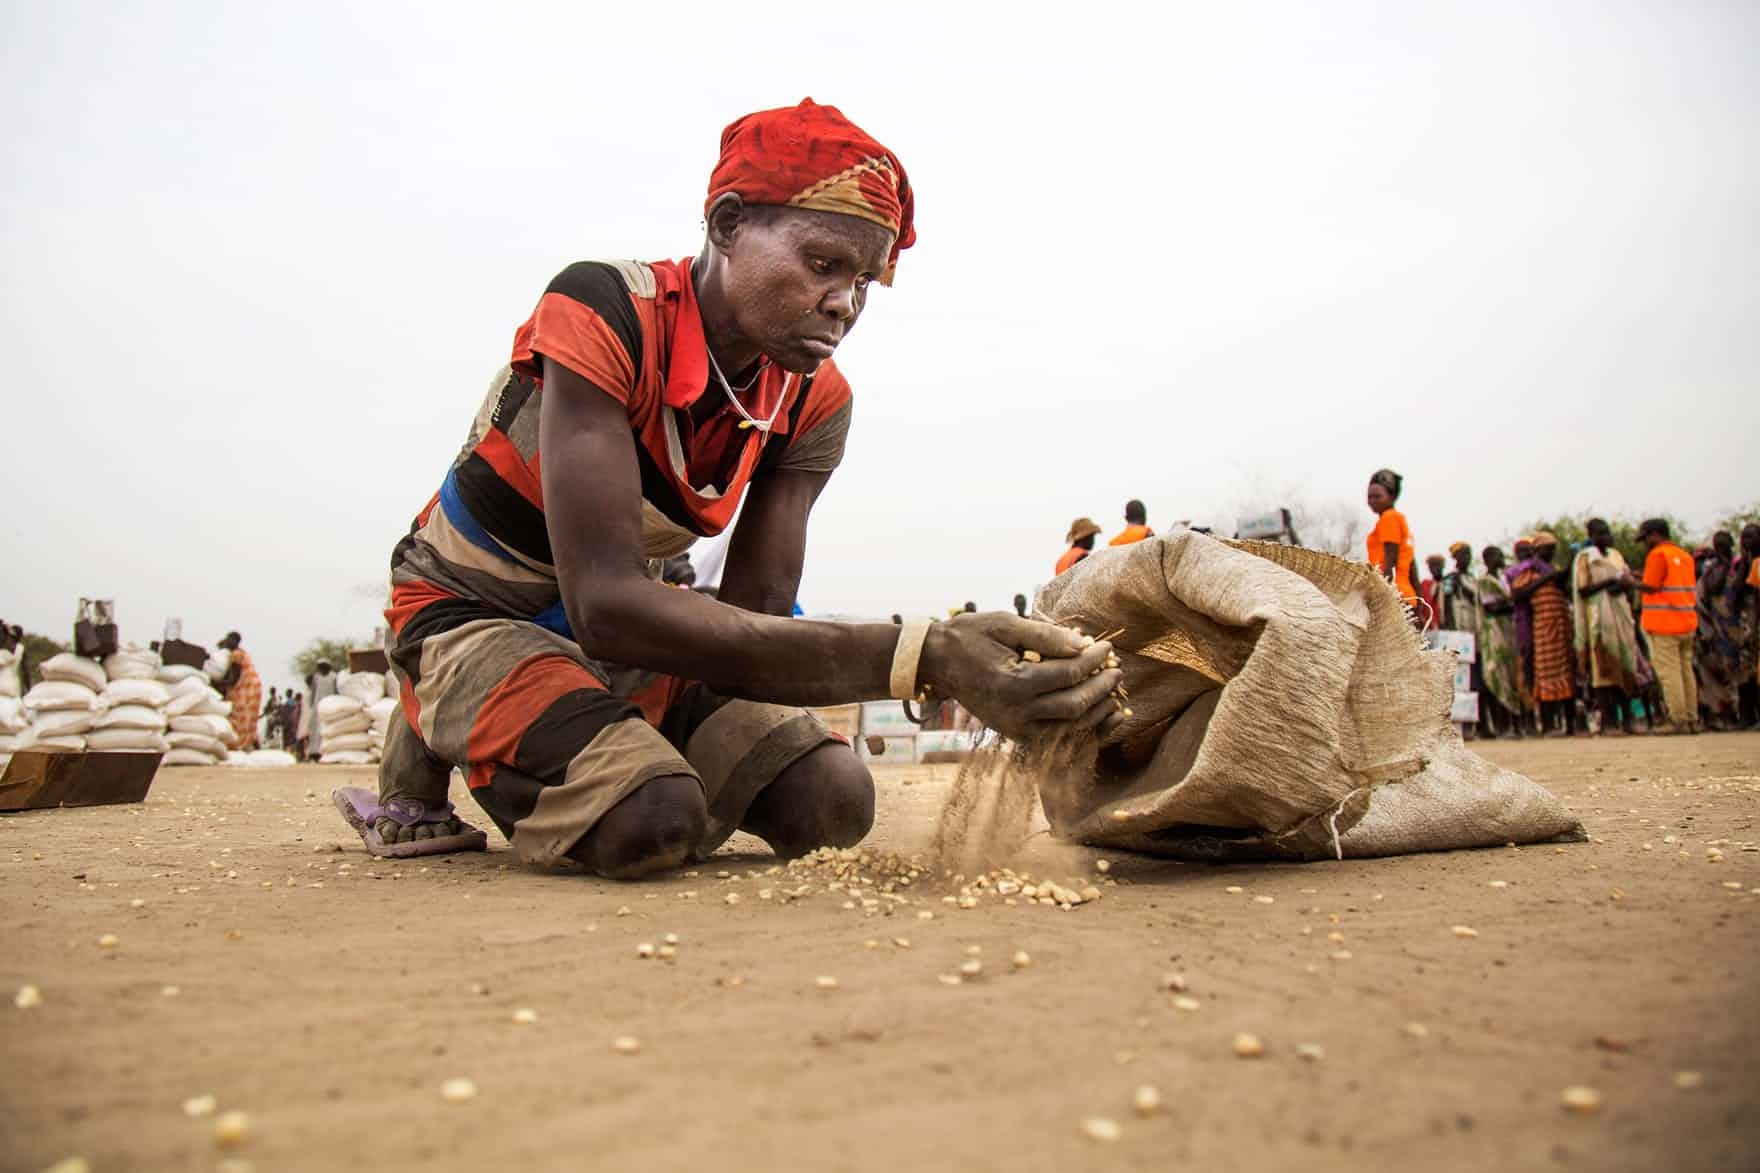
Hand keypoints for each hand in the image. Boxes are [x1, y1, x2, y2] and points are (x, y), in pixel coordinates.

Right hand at [918, 613, 1123, 742]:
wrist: (937, 662)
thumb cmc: (970, 636)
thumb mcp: (1006, 624)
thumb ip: (1046, 635)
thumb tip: (1084, 644)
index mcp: (1013, 682)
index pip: (1069, 674)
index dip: (1094, 660)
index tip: (1107, 647)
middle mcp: (1015, 712)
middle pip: (1075, 706)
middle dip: (1102, 687)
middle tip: (1117, 670)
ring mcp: (1015, 728)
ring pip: (1070, 729)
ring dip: (1098, 713)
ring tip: (1113, 693)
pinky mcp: (1015, 735)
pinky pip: (1057, 739)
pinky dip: (1083, 730)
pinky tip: (1102, 717)